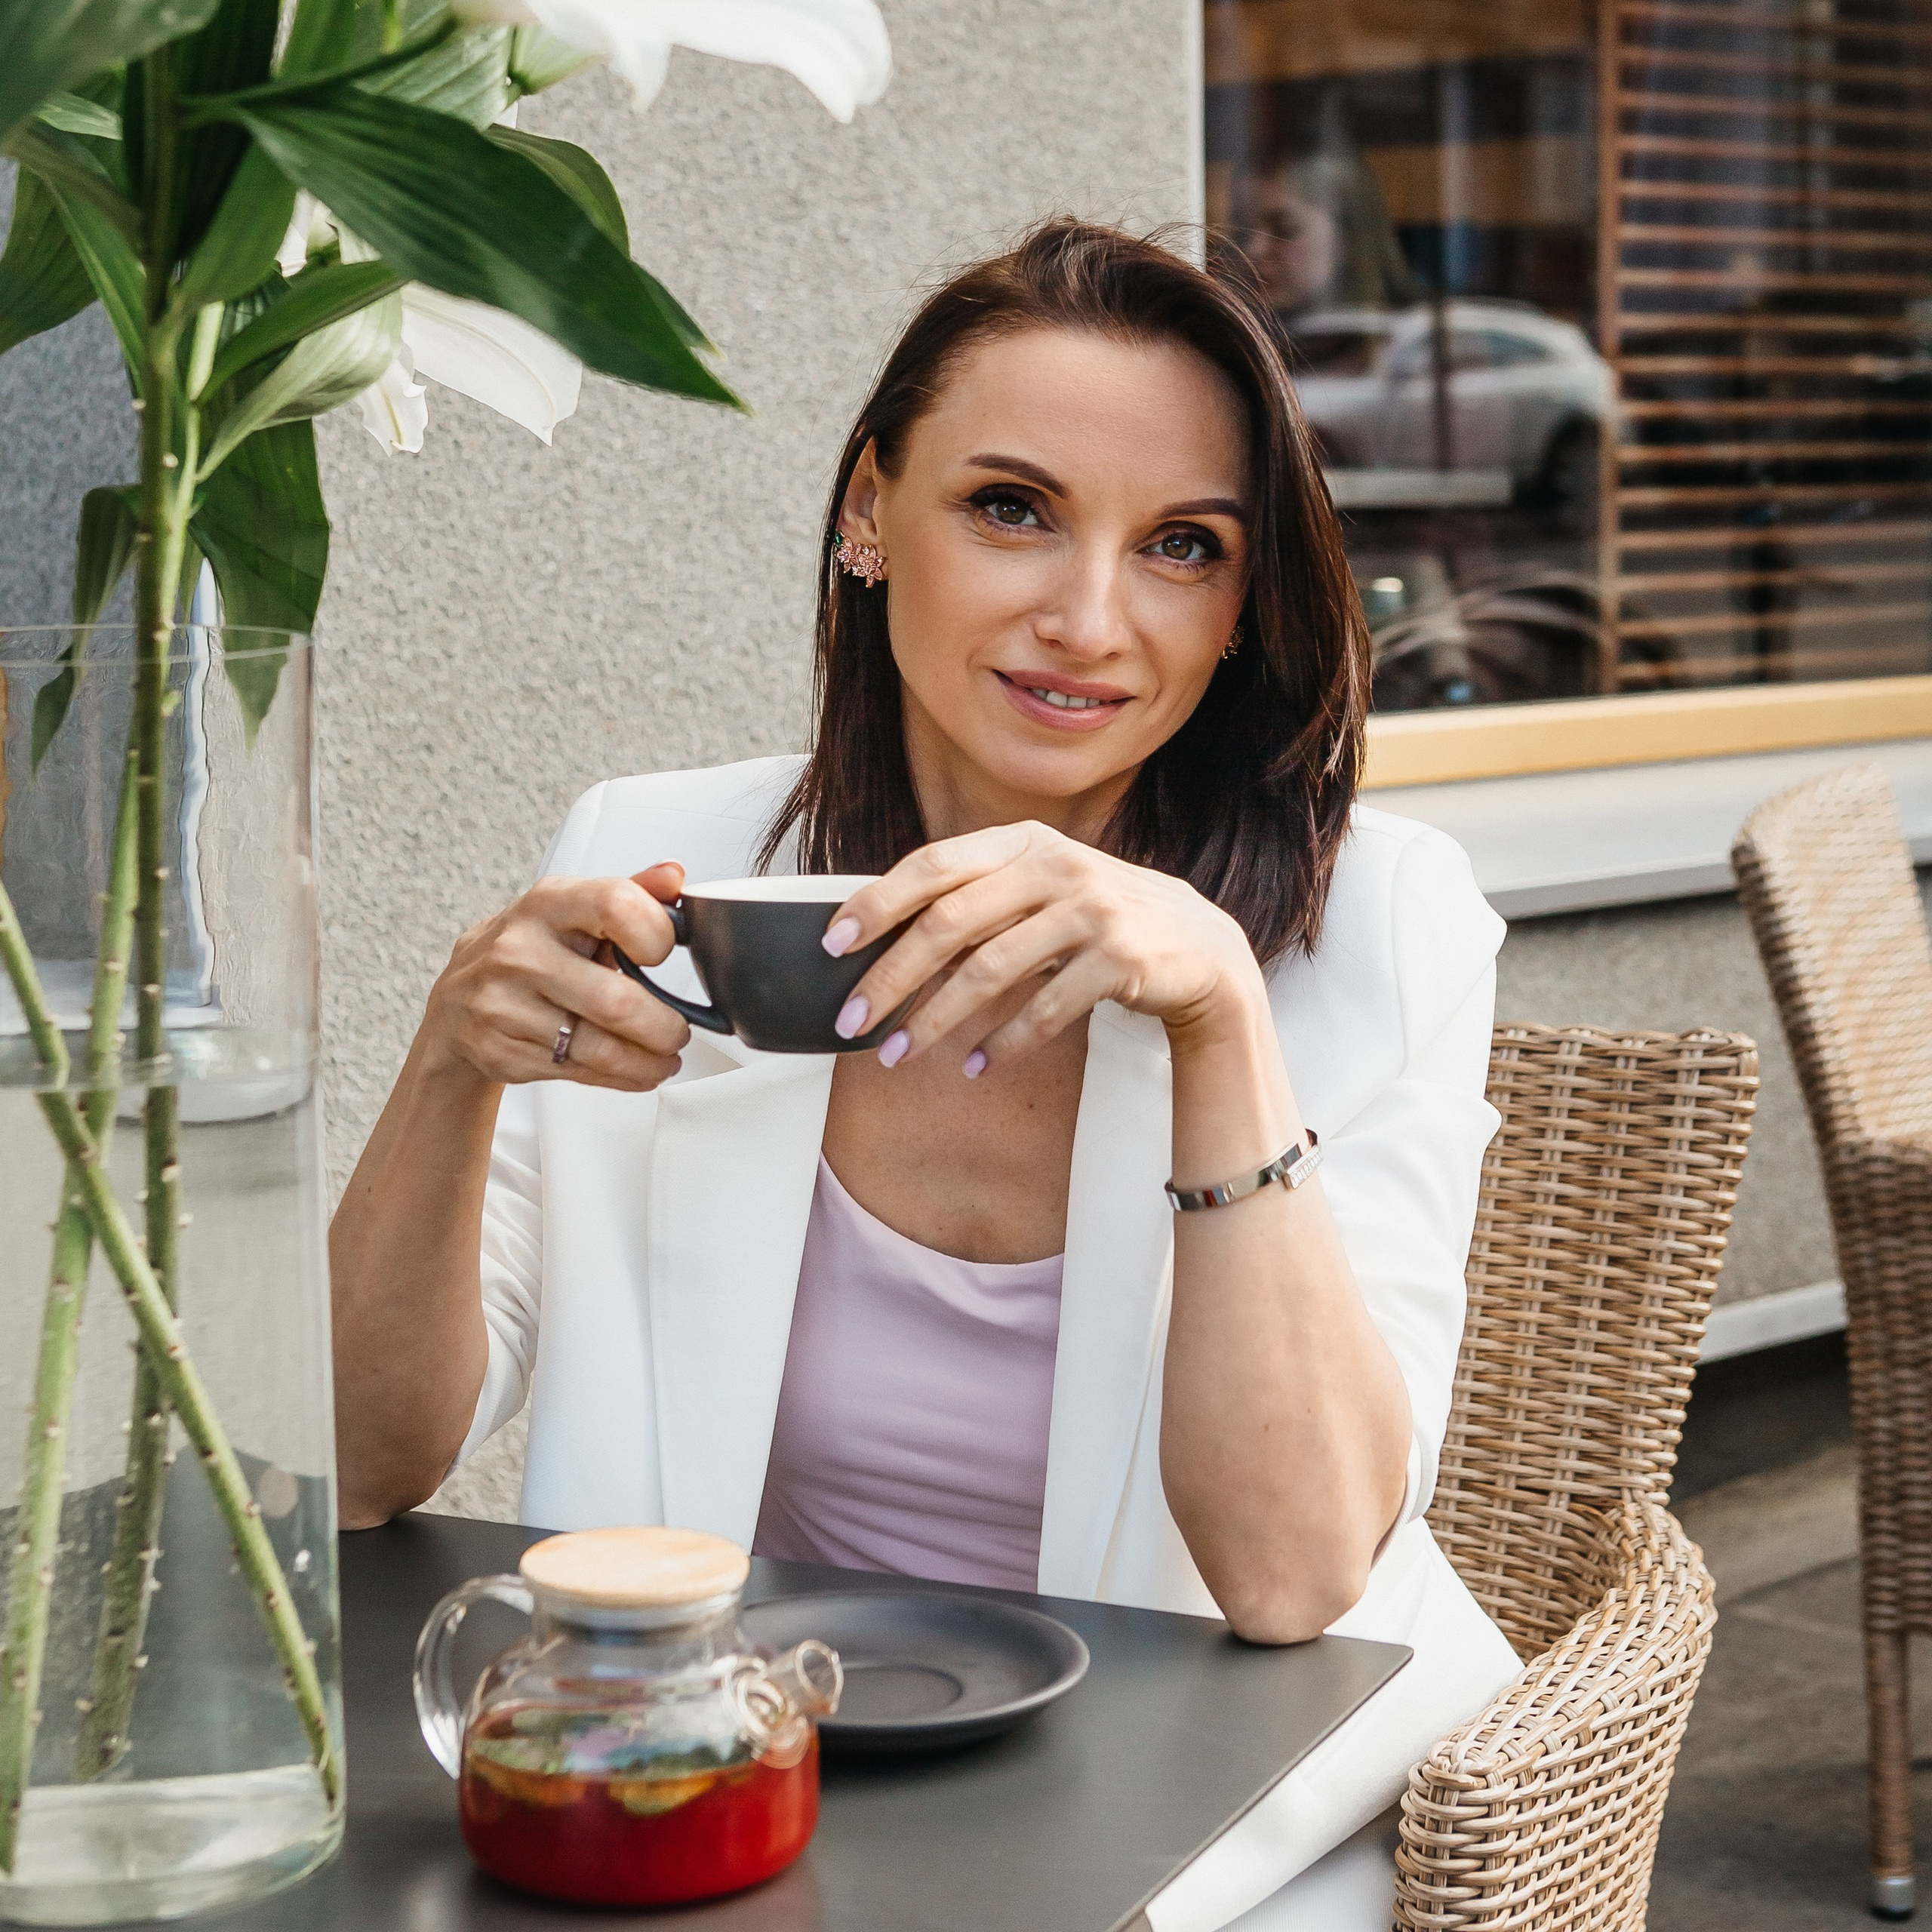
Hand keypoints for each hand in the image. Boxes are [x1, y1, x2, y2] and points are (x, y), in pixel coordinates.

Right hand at [421, 863, 691, 1091]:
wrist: (458, 998)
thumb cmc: (531, 950)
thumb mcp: (575, 912)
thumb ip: (630, 894)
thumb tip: (674, 877)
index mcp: (548, 903)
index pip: (616, 906)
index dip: (655, 934)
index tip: (664, 954)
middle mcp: (519, 950)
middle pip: (614, 999)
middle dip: (662, 1026)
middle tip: (678, 1033)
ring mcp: (502, 1003)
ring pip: (597, 1047)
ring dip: (646, 1060)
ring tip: (665, 1058)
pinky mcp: (498, 1050)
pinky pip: (575, 1072)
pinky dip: (618, 1077)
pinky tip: (636, 1071)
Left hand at [825, 823, 1264, 1073]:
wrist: (1200, 948)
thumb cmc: (1098, 922)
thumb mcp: (1042, 891)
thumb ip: (980, 899)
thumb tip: (885, 936)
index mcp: (1024, 842)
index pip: (934, 865)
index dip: (878, 902)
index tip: (833, 942)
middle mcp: (1057, 866)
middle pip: (951, 921)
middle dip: (892, 974)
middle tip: (853, 1017)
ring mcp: (1093, 909)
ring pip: (991, 969)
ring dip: (935, 1019)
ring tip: (898, 1053)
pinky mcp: (1121, 957)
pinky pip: (1045, 1007)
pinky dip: (1004, 1042)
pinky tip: (976, 1066)